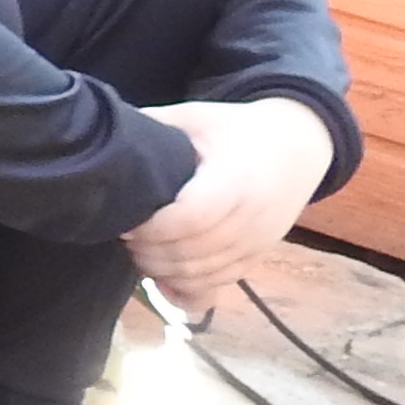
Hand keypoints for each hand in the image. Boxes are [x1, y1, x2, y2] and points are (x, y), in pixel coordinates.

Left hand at [120, 96, 335, 312]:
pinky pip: (216, 288)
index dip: (151, 227)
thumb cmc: (238, 130)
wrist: (298, 148)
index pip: (190, 218)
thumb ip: (154, 126)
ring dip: (161, 270)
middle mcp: (252, 219)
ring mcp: (257, 244)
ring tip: (141, 248)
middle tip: (126, 234)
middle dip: (148, 251)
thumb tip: (106, 136)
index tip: (127, 219)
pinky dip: (184, 288)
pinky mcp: (256, 260)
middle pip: (191, 254)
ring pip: (201, 276)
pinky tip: (163, 275)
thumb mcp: (196, 116)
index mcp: (237, 180)